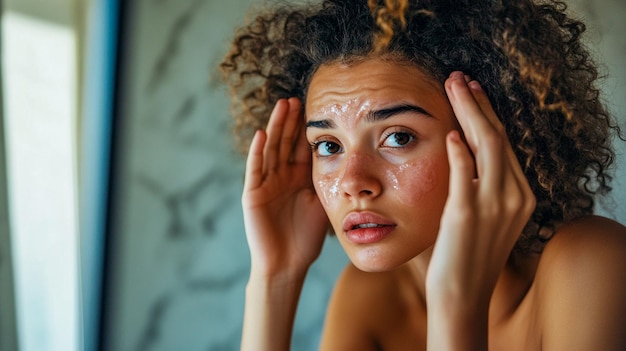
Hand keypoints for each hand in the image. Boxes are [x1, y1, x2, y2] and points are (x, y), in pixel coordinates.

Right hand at [242, 98, 327, 277]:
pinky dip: (258, 152)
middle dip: (291, 121)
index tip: (316, 107)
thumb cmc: (306, 238)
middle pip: (286, 142)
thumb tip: (348, 159)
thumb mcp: (322, 203)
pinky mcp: (253, 195)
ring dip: (276, 128)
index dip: (307, 128)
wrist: (287, 264)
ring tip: (282, 106)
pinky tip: (262, 134)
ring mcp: (266, 184)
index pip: (302, 147)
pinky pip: (255, 170)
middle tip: (297, 98)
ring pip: (271, 149)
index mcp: (298, 178)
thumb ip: (327, 181)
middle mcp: (281, 177)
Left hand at [426, 72, 535, 315]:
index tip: (472, 91)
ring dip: (468, 111)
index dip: (486, 113)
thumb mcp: (483, 215)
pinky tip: (449, 132)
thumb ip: (480, 184)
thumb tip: (461, 149)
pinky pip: (466, 172)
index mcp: (521, 195)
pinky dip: (459, 150)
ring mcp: (493, 205)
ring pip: (486, 144)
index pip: (503, 143)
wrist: (461, 295)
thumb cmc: (466, 255)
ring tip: (452, 87)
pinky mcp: (467, 213)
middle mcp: (514, 196)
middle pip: (497, 136)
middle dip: (477, 103)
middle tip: (458, 78)